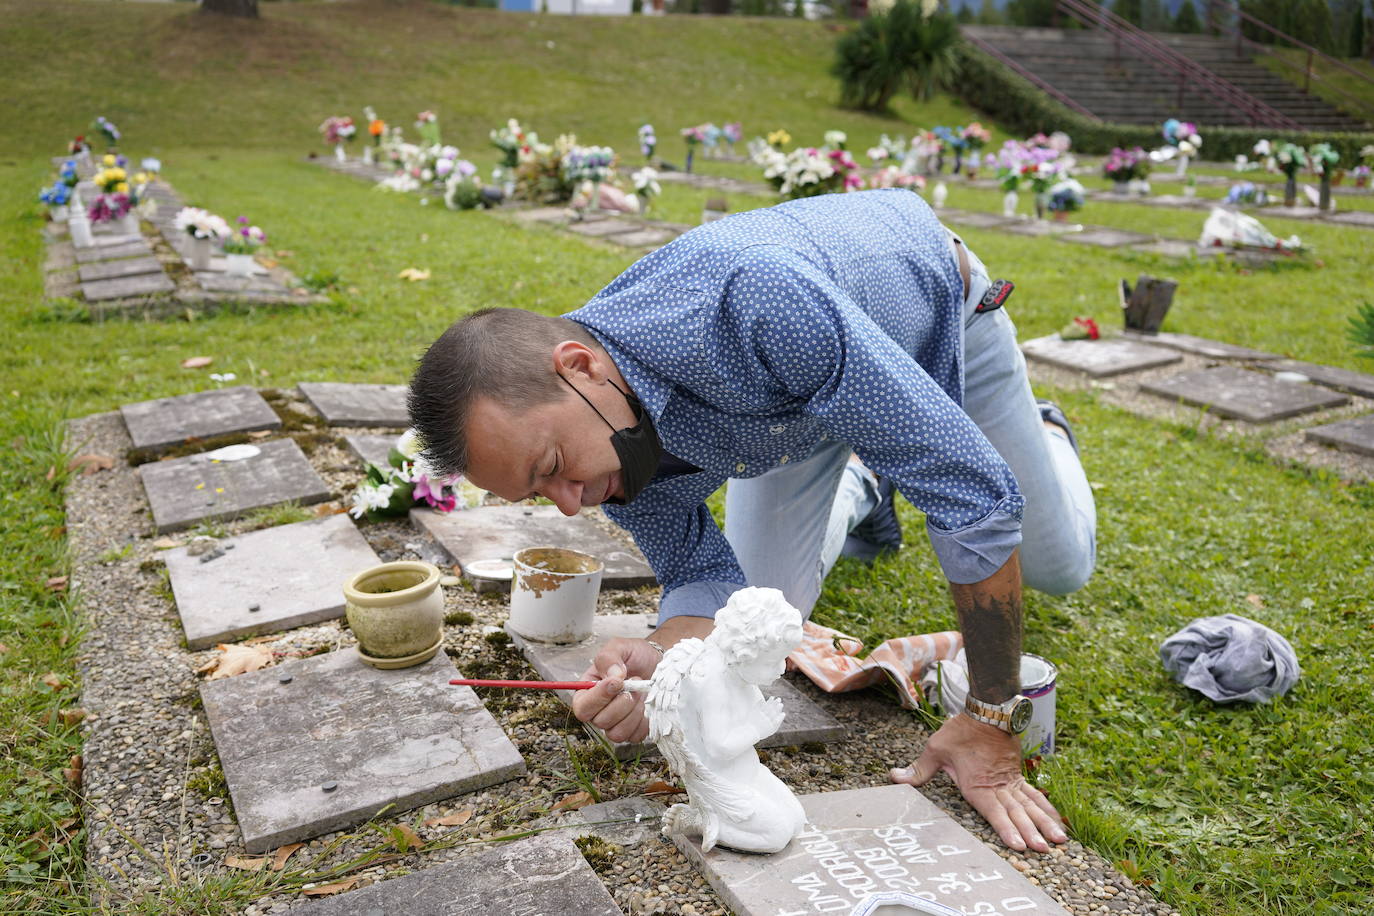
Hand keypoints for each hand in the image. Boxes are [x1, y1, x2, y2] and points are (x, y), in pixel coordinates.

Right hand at [571, 637, 661, 743]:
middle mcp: (598, 712)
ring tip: (641, 693)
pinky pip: (635, 736)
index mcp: (588, 692)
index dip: (598, 698)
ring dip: (633, 712)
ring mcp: (616, 724)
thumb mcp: (619, 647)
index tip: (617, 682)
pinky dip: (644, 721)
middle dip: (621, 702)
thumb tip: (613, 676)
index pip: (582, 707)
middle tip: (634, 683)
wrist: (659, 663)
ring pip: (617, 733)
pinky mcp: (633, 731)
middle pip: (600, 721)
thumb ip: (609, 657)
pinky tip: (647, 705)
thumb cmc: (636, 656)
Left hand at [890, 713, 1066, 852]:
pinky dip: (1046, 807)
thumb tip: (895, 777)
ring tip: (1060, 840)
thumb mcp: (936, 749)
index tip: (1020, 846)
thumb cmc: (961, 731)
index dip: (1006, 829)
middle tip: (1044, 850)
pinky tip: (1057, 820)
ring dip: (1044, 822)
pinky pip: (1034, 794)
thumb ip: (919, 769)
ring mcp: (1010, 781)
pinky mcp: (1017, 774)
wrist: (988, 709)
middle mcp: (997, 787)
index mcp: (978, 785)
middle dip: (1031, 832)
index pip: (994, 812)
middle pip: (1017, 813)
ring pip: (1030, 806)